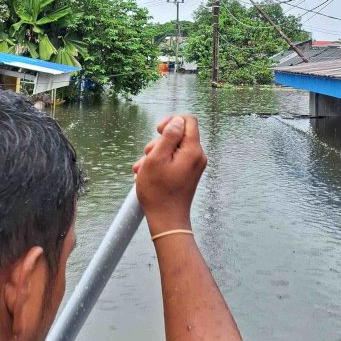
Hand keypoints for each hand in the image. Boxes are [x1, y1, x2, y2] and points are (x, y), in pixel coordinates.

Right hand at [132, 115, 206, 235]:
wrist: (167, 220)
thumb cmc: (158, 192)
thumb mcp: (157, 158)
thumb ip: (168, 136)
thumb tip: (176, 121)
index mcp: (193, 150)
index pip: (188, 120)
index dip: (171, 121)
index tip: (158, 131)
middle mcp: (198, 156)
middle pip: (179, 134)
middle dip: (159, 142)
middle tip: (146, 156)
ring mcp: (194, 165)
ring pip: (174, 148)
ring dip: (156, 154)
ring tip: (142, 169)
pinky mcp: (189, 173)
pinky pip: (175, 159)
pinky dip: (161, 163)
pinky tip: (147, 173)